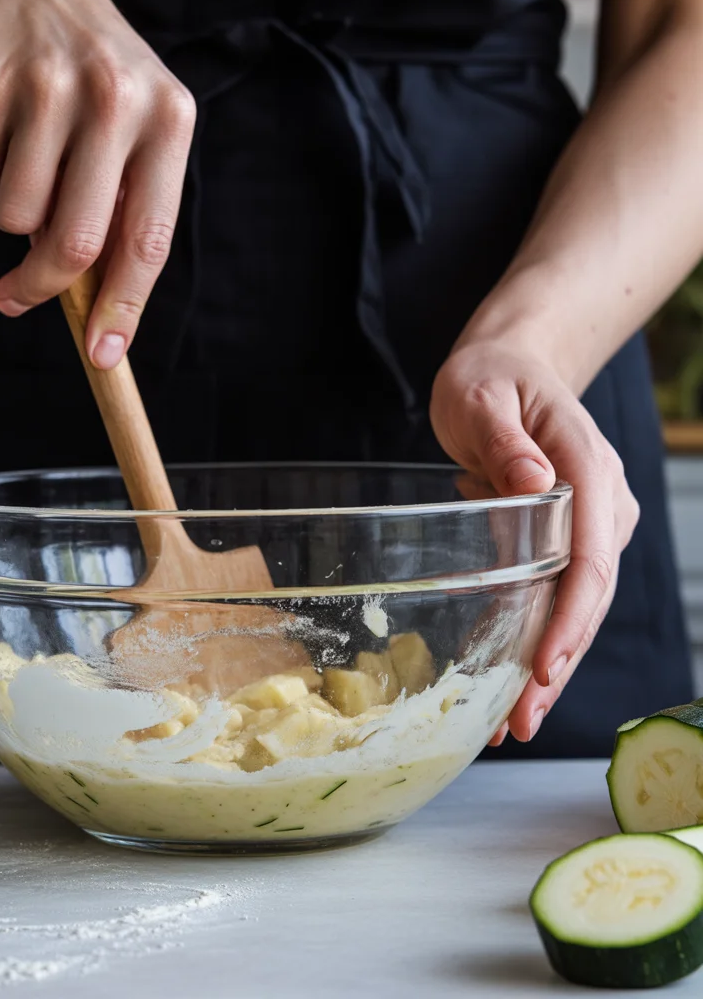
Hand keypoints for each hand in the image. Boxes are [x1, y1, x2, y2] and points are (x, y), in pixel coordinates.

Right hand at [0, 0, 195, 367]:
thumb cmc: (91, 83)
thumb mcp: (133, 132)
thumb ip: (122, 214)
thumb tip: (92, 317)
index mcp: (169, 120)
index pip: (148, 239)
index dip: (124, 307)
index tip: (102, 356)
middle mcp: (116, 99)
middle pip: (75, 241)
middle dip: (43, 285)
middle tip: (17, 298)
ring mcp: (49, 86)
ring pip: (14, 215)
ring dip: (11, 213)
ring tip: (26, 162)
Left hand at [429, 340, 639, 743]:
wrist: (509, 364)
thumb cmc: (490, 376)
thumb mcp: (482, 395)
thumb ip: (506, 439)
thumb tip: (535, 482)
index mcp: (588, 468)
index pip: (591, 556)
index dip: (572, 618)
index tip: (545, 667)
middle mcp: (603, 502)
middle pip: (589, 595)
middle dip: (558, 661)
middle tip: (521, 720)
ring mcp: (592, 522)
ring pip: (578, 604)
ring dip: (550, 662)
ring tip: (514, 721)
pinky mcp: (570, 535)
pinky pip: (559, 593)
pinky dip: (539, 636)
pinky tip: (514, 680)